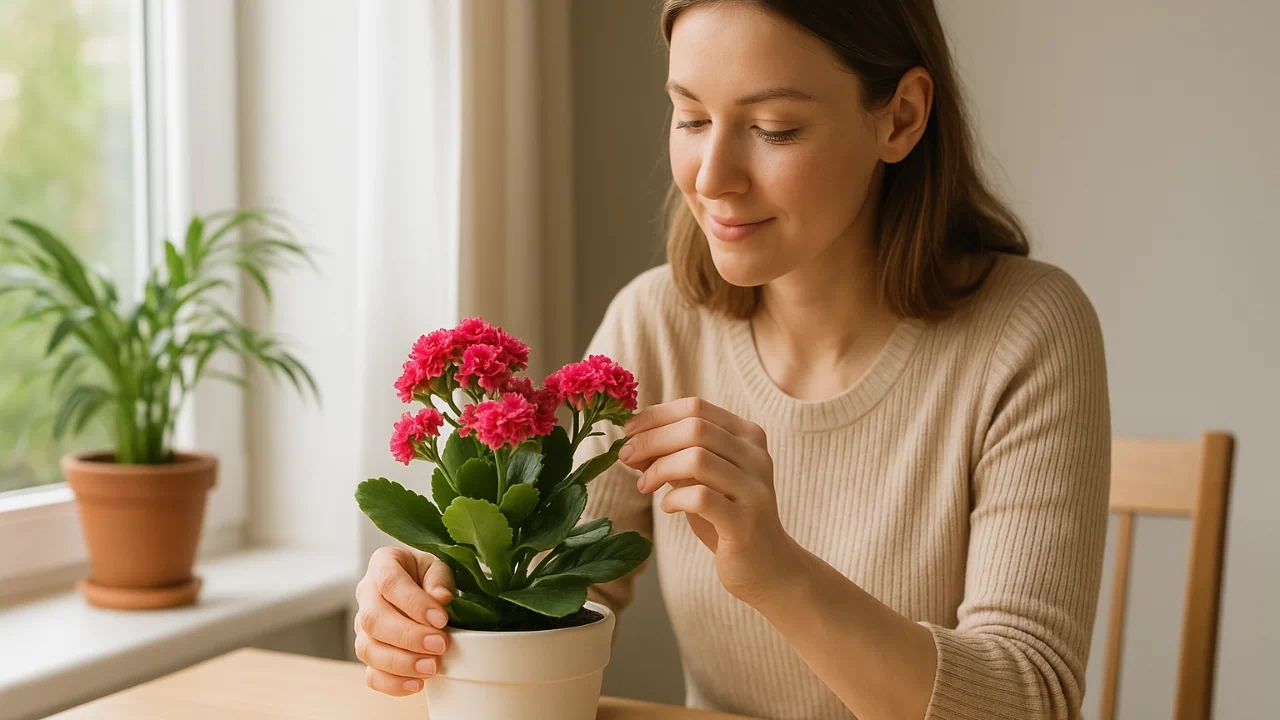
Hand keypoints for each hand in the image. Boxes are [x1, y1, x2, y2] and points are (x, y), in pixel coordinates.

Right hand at [354, 546, 455, 695]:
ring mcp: (362, 626)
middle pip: (373, 620)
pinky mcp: (369, 652)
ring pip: (367, 649)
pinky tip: (417, 683)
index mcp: (382, 565)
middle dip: (408, 637)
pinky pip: (370, 674)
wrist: (419, 586)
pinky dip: (392, 683)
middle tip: (440, 645)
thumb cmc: (427, 575)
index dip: (414, 603)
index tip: (441, 619)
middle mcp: (366, 595)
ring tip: (431, 667)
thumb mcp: (437, 566)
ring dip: (401, 663)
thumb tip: (441, 599)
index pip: (390, 583)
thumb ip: (439, 580)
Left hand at [620, 397, 802, 606]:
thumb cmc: (727, 518)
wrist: (768, 567)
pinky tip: (667, 507)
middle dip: (651, 439)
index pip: (696, 407)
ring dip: (659, 469)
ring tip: (645, 485)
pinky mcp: (745, 523)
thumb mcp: (701, 479)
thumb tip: (631, 440)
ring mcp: (754, 489)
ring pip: (697, 458)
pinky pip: (701, 498)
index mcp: (747, 436)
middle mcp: (756, 456)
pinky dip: (675, 498)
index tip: (628, 431)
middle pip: (694, 428)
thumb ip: (673, 456)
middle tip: (626, 456)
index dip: (655, 416)